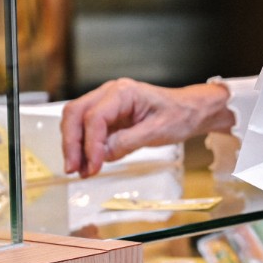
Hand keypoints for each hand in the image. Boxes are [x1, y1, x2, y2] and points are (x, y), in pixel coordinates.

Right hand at [61, 78, 232, 176]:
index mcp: (123, 92)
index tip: (93, 165)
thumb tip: (103, 154)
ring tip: (81, 170)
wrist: (190, 111)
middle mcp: (110, 94)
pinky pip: (87, 129)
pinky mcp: (108, 116)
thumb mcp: (157, 131)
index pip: (95, 117)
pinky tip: (89, 163)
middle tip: (74, 168)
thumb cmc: (179, 114)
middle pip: (75, 114)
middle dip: (71, 143)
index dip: (90, 144)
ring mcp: (107, 104)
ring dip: (74, 146)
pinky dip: (84, 147)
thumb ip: (127, 142)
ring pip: (76, 121)